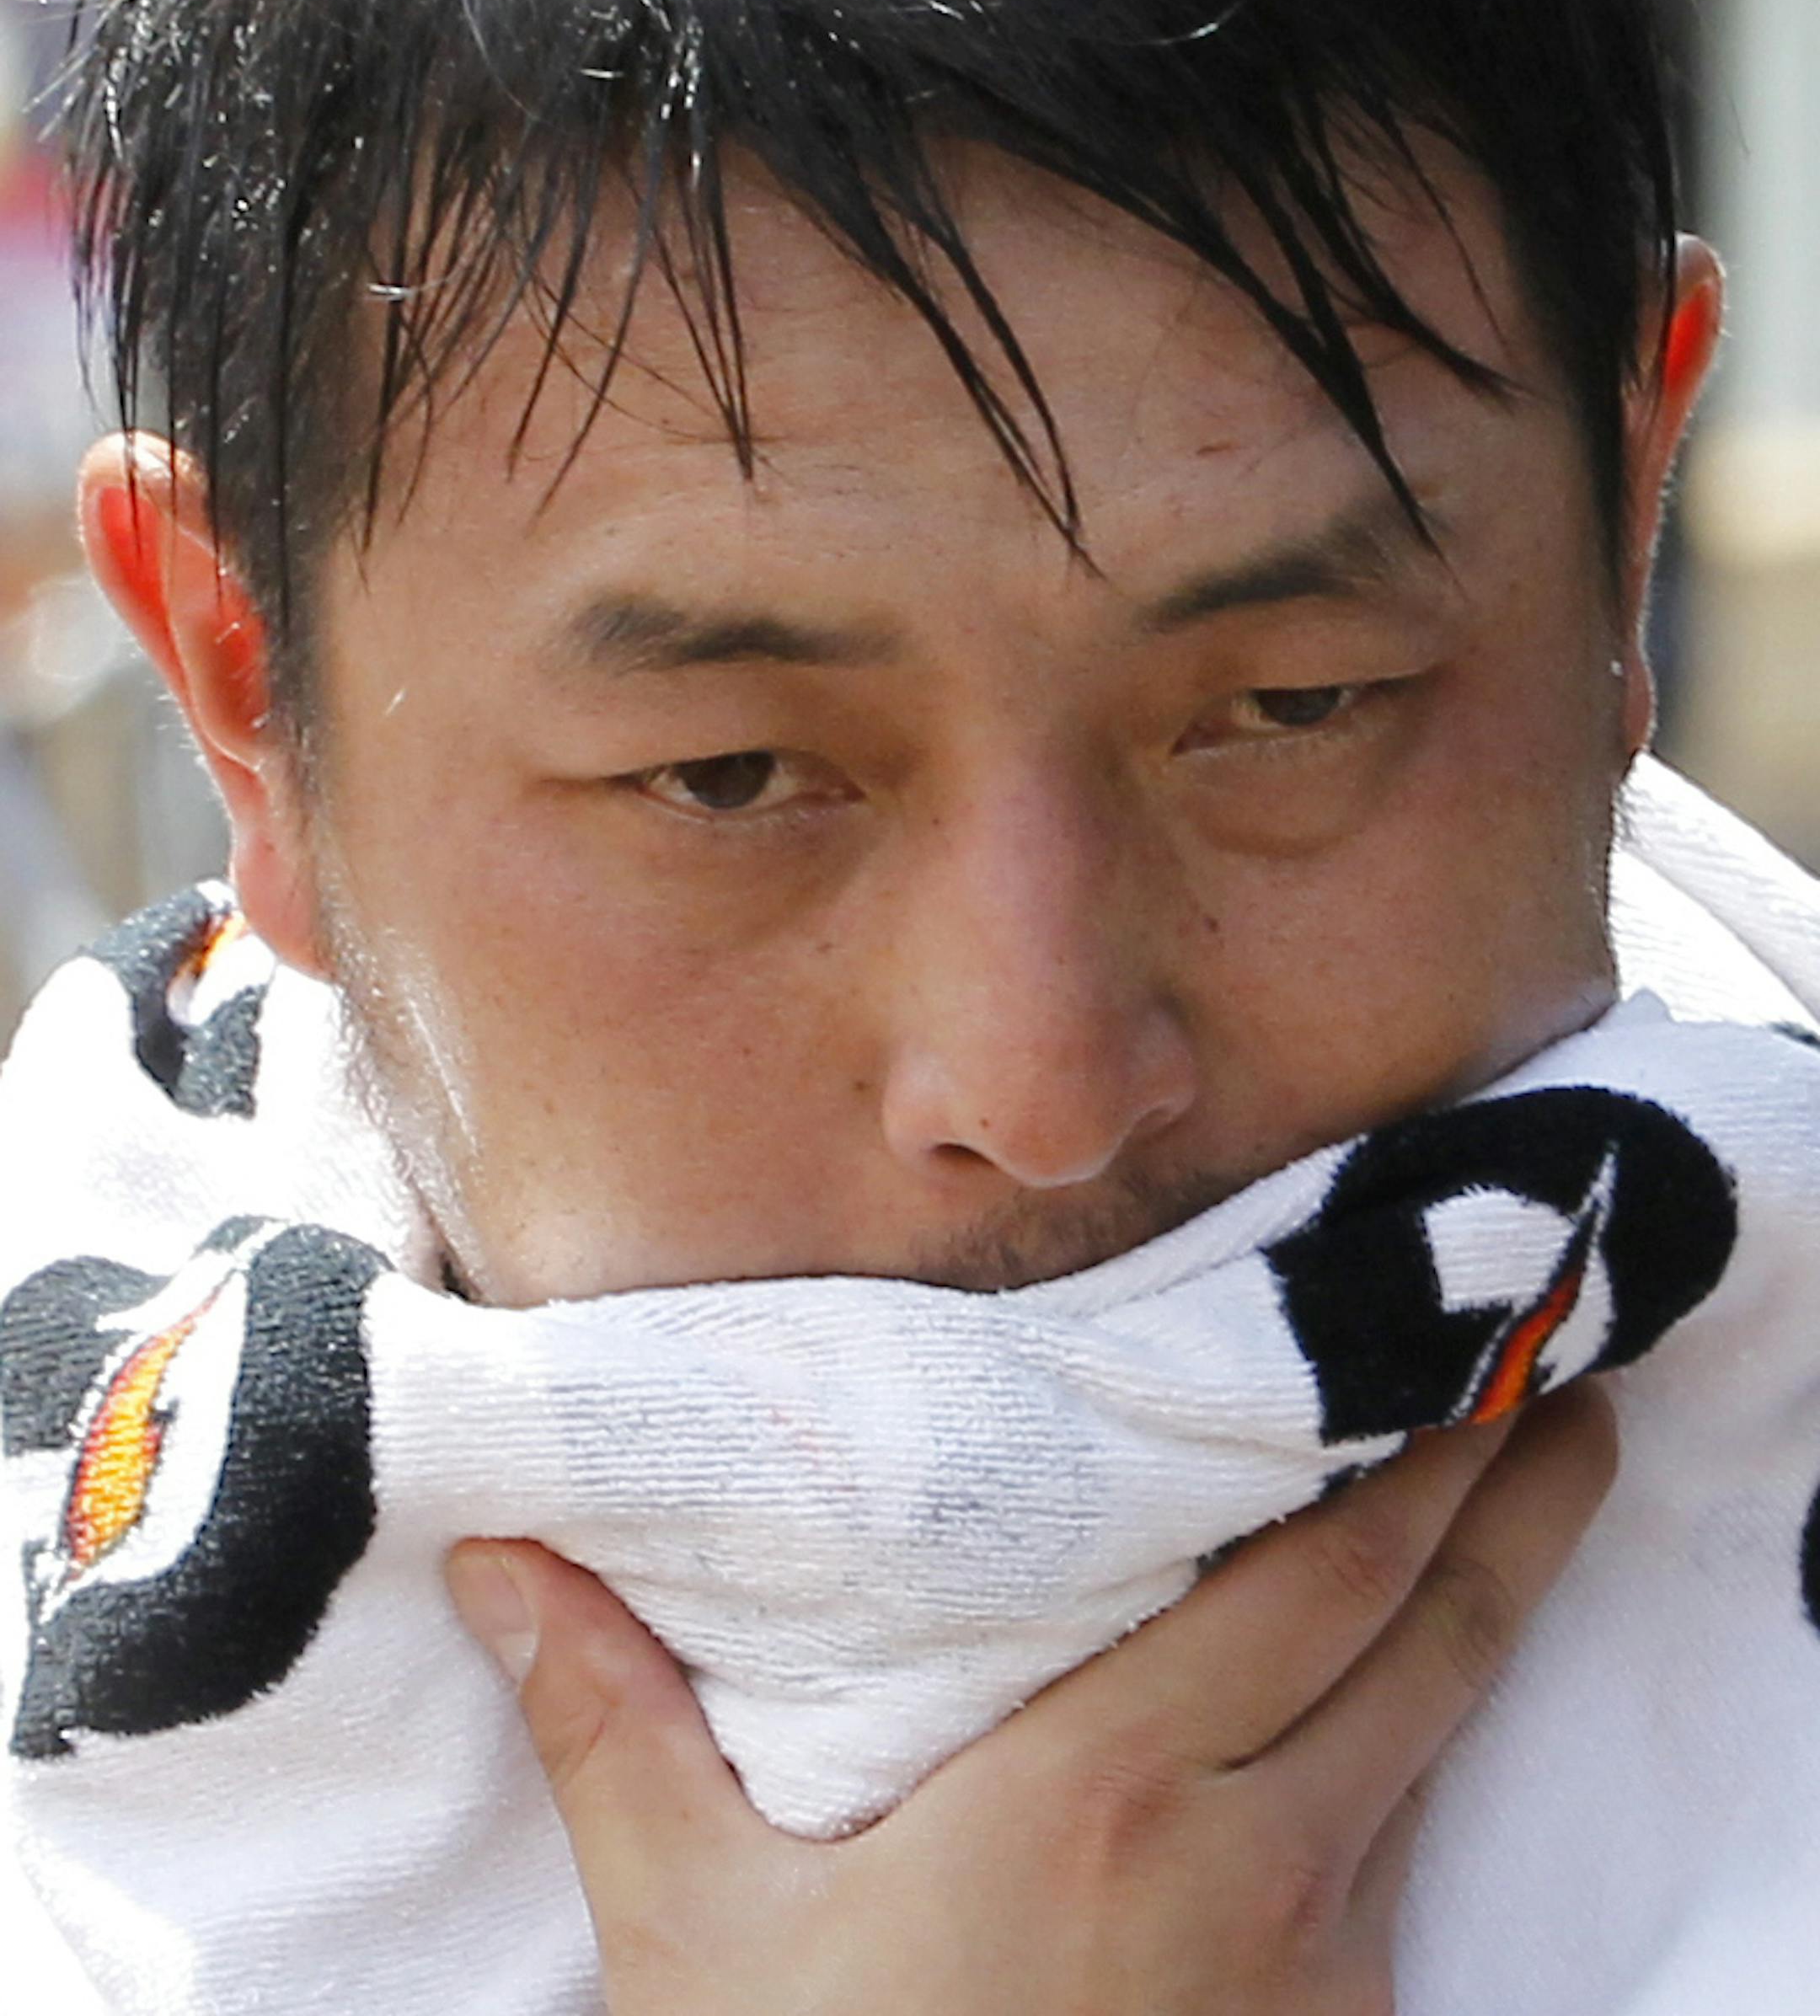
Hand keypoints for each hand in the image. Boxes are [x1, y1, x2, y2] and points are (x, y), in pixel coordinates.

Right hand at [447, 1385, 1613, 2013]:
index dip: (1416, 1450)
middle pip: (1427, 1636)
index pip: (1315, 1578)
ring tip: (1533, 1488)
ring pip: (1432, 1743)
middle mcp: (1249, 1864)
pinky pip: (1397, 1863)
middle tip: (1563, 1368)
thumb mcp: (696, 1931)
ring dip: (1484, 1609)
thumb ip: (615, 1723)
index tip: (1469, 1336)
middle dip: (1513, 1490)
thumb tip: (500, 1552)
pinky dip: (1411, 1753)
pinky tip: (1386, 1712)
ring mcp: (1316, 1970)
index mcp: (1104, 1792)